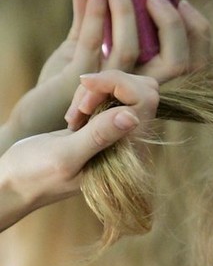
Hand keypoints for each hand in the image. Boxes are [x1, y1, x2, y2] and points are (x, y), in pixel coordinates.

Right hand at [0, 70, 157, 232]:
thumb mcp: (64, 156)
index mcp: (127, 151)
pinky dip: (92, 96)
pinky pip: (111, 97)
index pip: (144, 99)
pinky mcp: (104, 127)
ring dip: (98, 91)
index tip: (86, 86)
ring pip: (127, 89)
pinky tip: (74, 117)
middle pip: (142, 89)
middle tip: (81, 105)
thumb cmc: (35, 175)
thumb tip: (132, 117)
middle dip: (111, 85)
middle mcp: (129, 141)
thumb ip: (98, 136)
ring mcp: (118, 133)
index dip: (117, 83)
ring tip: (74, 115)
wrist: (16, 182)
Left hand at [2, 0, 208, 146]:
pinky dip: (95, 13)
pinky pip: (93, 44)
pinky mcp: (80, 83)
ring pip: (130, 50)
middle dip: (172, 25)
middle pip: (178, 64)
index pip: (195, 63)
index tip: (183, 1)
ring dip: (124, 9)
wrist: (38, 113)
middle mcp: (139, 88)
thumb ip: (94, 14)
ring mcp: (110, 88)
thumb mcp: (87, 44)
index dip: (199, 33)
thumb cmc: (67, 82)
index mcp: (153, 79)